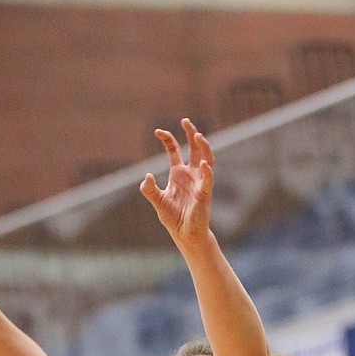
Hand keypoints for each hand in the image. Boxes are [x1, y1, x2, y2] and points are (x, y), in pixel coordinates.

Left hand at [140, 119, 213, 244]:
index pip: (174, 150)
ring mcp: (199, 182)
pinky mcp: (204, 194)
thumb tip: (146, 177)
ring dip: (203, 147)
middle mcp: (190, 174)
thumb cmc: (174, 218)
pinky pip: (208, 180)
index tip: (158, 131)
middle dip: (190, 133)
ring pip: (206, 159)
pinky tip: (203, 163)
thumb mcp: (158, 201)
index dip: (167, 139)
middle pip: (193, 148)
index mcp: (178, 173)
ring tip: (198, 135)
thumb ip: (150, 190)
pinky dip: (206, 171)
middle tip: (185, 120)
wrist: (185, 235)